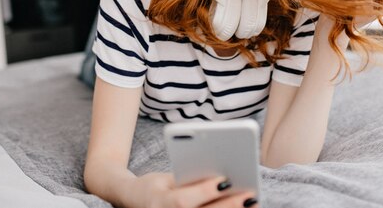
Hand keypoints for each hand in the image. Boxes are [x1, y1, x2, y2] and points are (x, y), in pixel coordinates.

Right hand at [130, 172, 258, 207]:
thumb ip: (189, 181)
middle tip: (250, 195)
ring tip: (252, 204)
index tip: (226, 179)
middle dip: (228, 206)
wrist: (130, 202)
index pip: (183, 201)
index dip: (204, 191)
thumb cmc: (152, 187)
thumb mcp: (165, 179)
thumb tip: (220, 177)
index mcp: (158, 203)